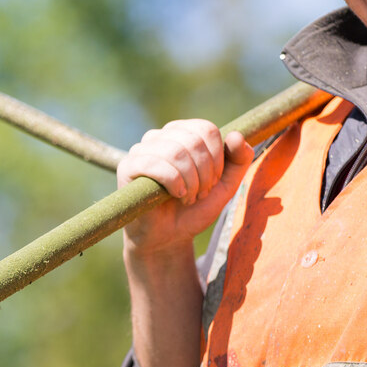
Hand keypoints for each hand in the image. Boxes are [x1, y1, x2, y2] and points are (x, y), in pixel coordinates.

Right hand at [117, 119, 253, 253]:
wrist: (168, 238)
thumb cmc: (194, 209)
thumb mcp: (225, 186)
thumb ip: (239, 161)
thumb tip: (235, 135)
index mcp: (182, 133)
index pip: (206, 129)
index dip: (217, 158)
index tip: (213, 181)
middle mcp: (160, 136)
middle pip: (193, 140)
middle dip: (205, 173)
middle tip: (200, 194)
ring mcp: (142, 149)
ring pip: (176, 152)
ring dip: (190, 182)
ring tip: (188, 197)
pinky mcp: (128, 166)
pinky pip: (156, 164)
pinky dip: (174, 183)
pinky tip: (176, 196)